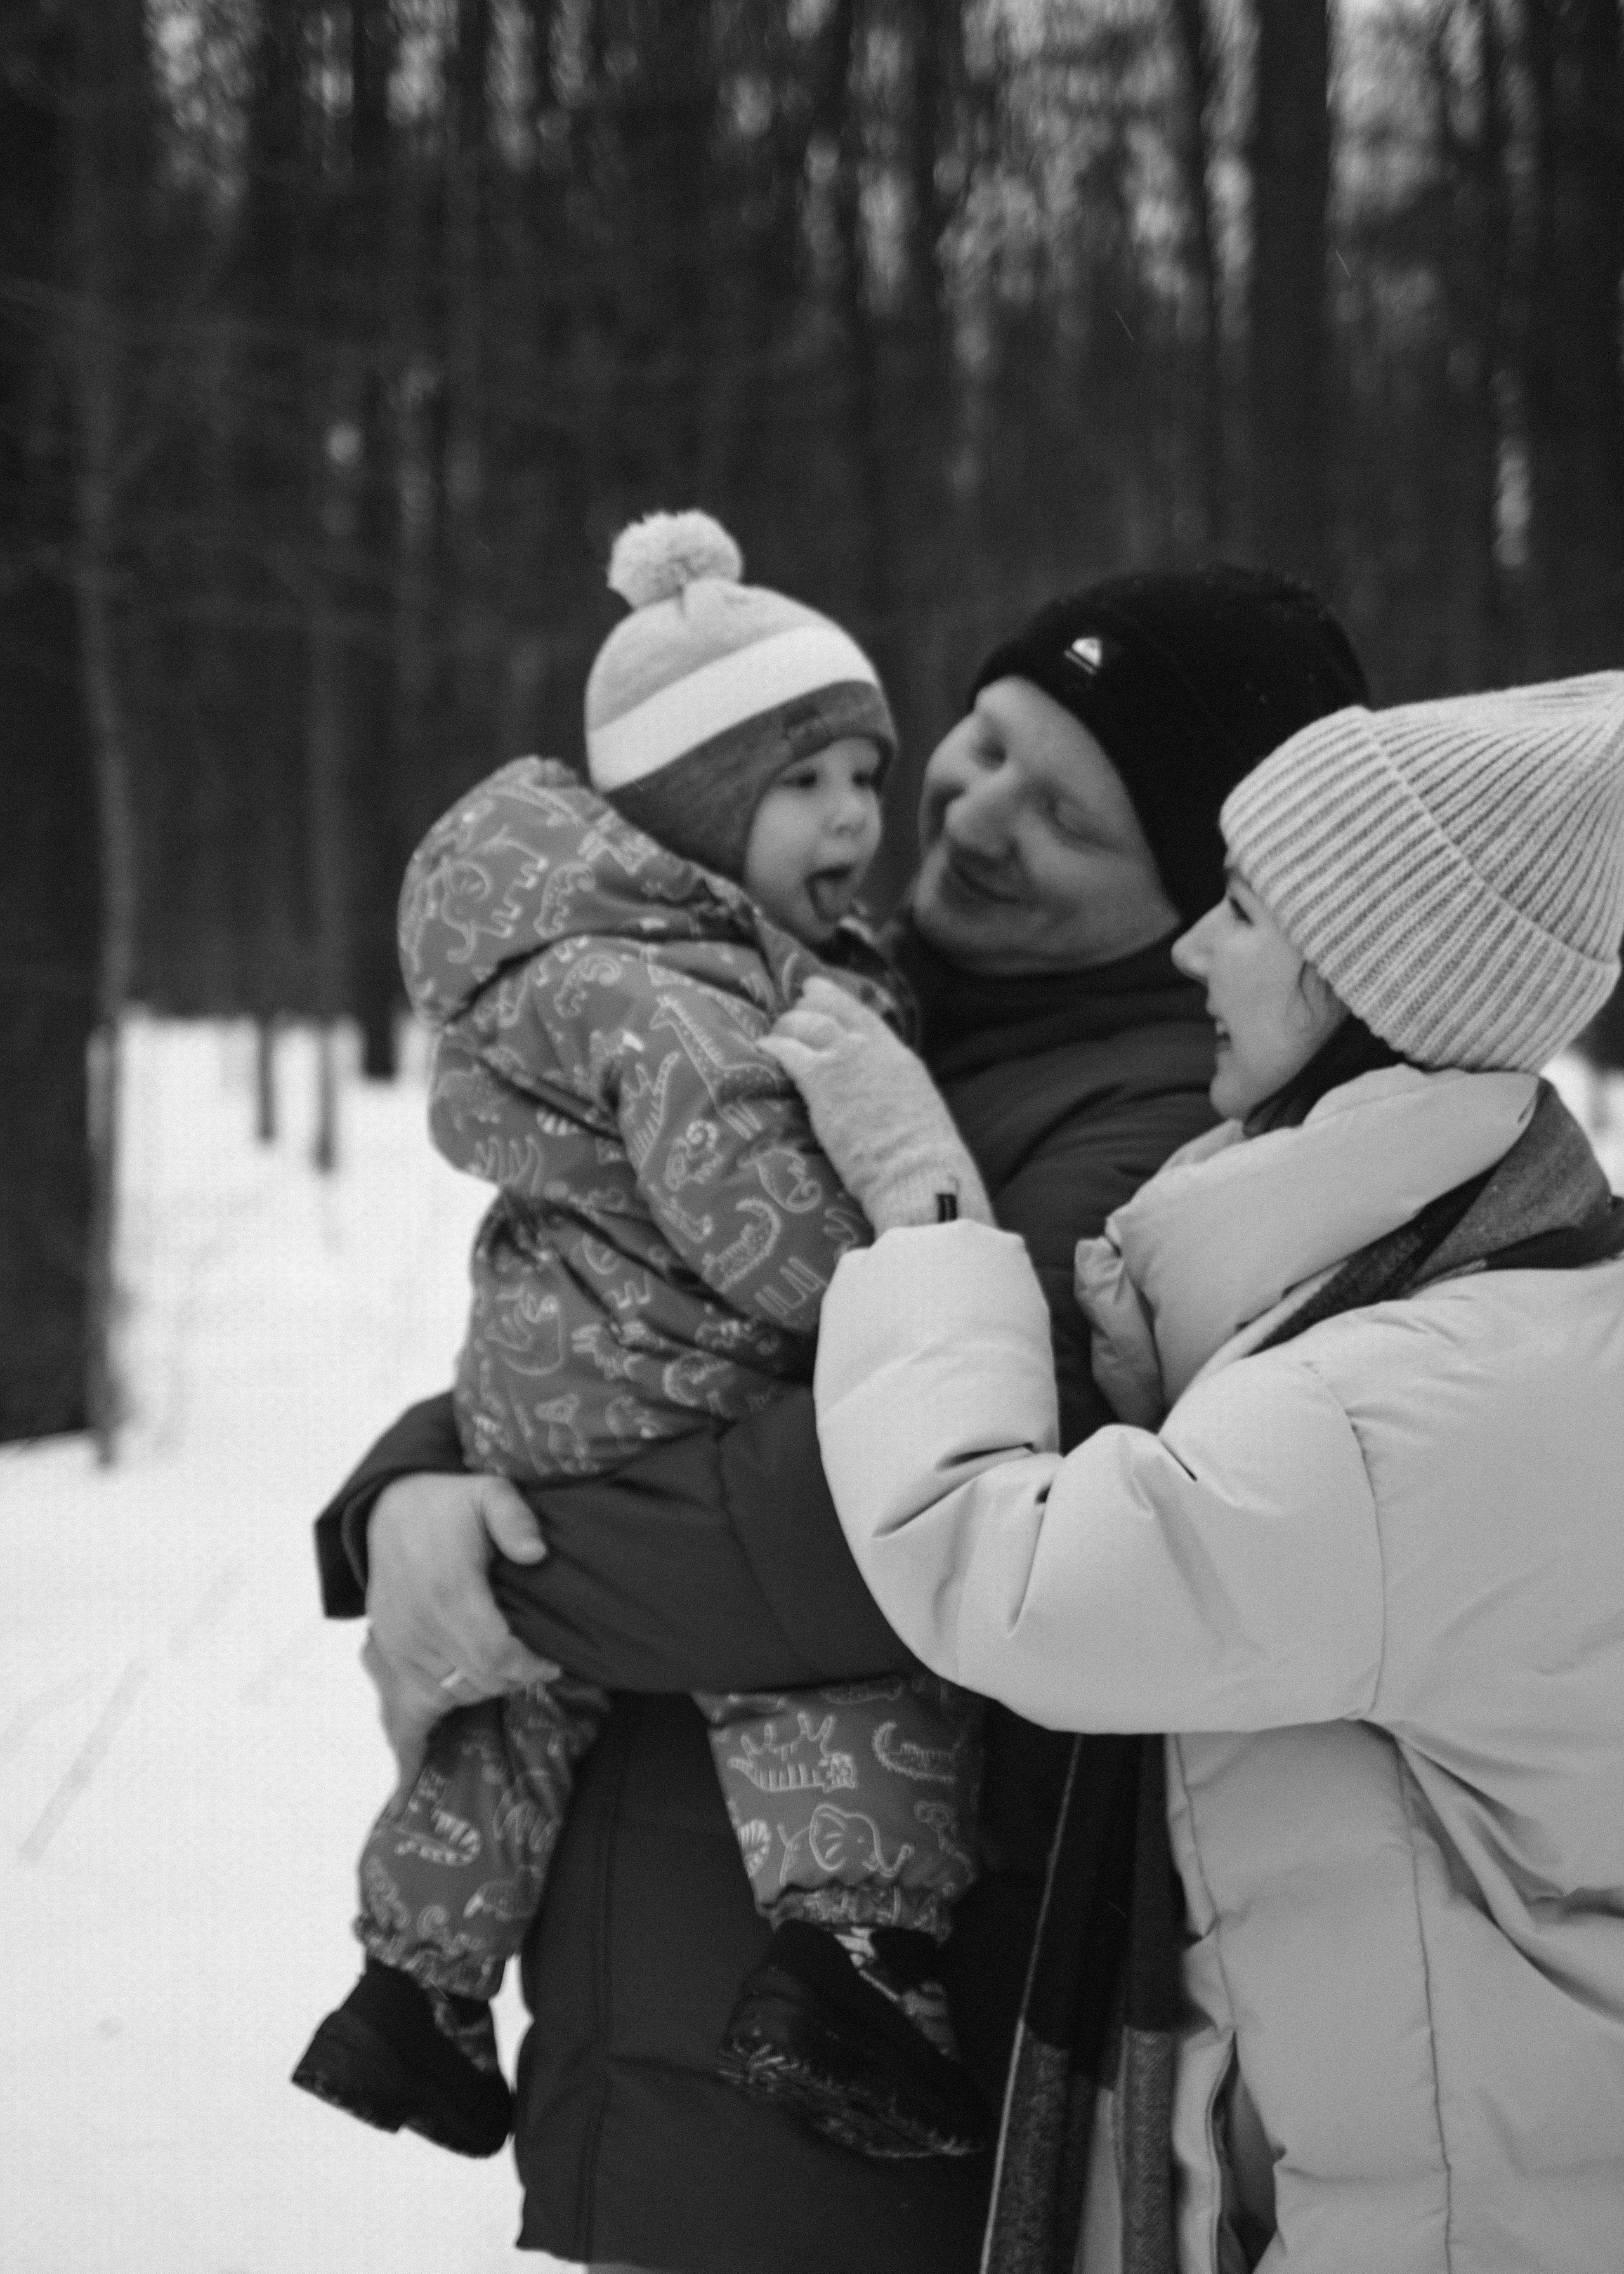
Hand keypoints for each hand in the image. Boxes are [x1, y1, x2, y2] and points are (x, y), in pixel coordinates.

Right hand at [364, 1472, 559, 1790]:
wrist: (389, 1509)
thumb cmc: (448, 1504)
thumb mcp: (488, 1491)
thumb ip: (514, 1518)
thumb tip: (535, 1553)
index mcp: (448, 1590)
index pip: (495, 1653)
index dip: (529, 1666)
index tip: (553, 1662)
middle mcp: (418, 1624)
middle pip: (476, 1680)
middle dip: (512, 1680)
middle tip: (534, 1665)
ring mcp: (397, 1643)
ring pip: (448, 1697)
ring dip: (480, 1694)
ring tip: (503, 1677)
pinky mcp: (386, 1654)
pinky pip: (396, 1711)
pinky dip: (406, 1747)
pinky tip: (412, 1784)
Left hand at [761, 976, 993, 1232]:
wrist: (915, 1168)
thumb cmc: (923, 1153)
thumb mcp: (917, 1105)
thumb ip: (896, 1088)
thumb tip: (885, 1093)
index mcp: (898, 1056)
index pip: (864, 1015)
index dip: (838, 999)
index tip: (820, 990)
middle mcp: (871, 1049)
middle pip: (834, 1010)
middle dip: (811, 1002)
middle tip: (796, 1004)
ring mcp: (845, 1061)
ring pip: (809, 1024)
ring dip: (789, 1024)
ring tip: (776, 1031)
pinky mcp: (820, 1082)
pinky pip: (789, 1052)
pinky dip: (774, 1046)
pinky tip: (763, 1047)